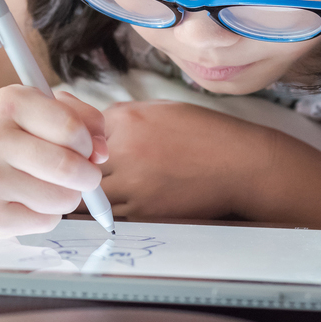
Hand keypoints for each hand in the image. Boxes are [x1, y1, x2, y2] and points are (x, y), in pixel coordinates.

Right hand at [0, 86, 108, 237]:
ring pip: (62, 198)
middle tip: (83, 175)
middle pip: (68, 167)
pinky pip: (46, 221)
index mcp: (9, 103)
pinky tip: (29, 201)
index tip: (84, 148)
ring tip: (51, 186)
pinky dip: (49, 214)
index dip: (87, 142)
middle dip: (88, 175)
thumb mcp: (45, 112)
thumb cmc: (16, 139)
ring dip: (69, 196)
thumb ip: (84, 120)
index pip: (71, 127)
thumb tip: (101, 153)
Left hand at [84, 100, 272, 220]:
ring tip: (110, 188)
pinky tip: (131, 200)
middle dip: (81, 167)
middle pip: (79, 162)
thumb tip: (96, 126)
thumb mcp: (163, 109)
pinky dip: (115, 209)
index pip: (82, 129)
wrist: (241, 165)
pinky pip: (113, 212)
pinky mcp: (144, 210)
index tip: (93, 146)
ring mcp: (132, 182)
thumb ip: (126, 115)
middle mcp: (124, 149)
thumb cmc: (206, 134)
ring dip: (94, 192)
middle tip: (88, 172)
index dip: (86, 140)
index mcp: (127, 118)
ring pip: (90, 193)